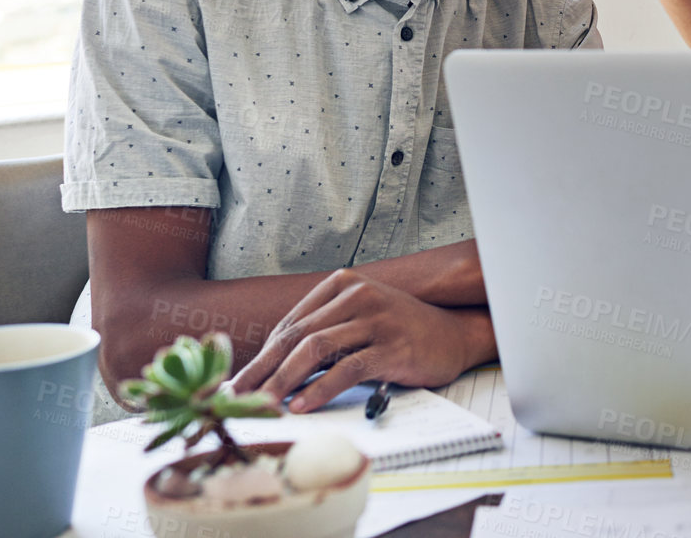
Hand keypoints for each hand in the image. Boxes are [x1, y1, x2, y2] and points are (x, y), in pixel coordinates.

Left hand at [229, 268, 495, 412]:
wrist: (453, 334)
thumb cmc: (400, 331)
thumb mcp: (359, 321)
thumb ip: (324, 333)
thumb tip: (272, 370)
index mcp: (343, 285)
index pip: (290, 324)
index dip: (261, 356)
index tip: (238, 383)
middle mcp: (358, 295)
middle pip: (297, 335)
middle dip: (263, 370)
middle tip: (237, 398)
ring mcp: (376, 319)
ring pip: (316, 349)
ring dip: (284, 381)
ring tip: (264, 406)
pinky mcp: (392, 346)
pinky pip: (347, 369)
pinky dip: (320, 389)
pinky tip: (302, 405)